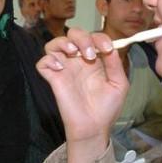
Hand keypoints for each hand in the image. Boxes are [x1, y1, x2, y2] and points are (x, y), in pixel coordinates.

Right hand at [37, 29, 129, 162]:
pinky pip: (42, 63)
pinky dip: (49, 60)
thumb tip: (112, 47)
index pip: (93, 38)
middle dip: (81, 37)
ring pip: (53, 44)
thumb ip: (115, 65)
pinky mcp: (53, 79)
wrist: (94, 127)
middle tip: (89, 54)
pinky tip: (60, 68)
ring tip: (72, 52)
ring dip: (62, 43)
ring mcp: (64, 69)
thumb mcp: (118, 84)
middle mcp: (77, 61)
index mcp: (94, 59)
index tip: (106, 49)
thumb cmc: (107, 108)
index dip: (99, 38)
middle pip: (72, 35)